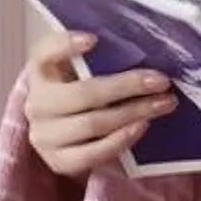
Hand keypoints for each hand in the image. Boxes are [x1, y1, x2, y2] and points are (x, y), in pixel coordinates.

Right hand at [22, 31, 178, 176]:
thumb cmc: (81, 100)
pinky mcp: (59, 161)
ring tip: (163, 104)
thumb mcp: (80, 76)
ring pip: (93, 123)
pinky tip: (142, 126)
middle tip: (160, 81)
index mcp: (41, 73)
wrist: (66, 142)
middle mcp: (37, 103)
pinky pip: (94, 153)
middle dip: (127, 86)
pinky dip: (122, 139)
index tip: (93, 39)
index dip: (65, 45)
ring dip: (134, 112)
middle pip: (83, 93)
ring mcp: (45, 136)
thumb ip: (98, 62)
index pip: (43, 53)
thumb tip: (142, 52)